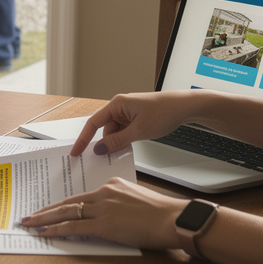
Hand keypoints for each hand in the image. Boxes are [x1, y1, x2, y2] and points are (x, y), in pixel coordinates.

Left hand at [19, 178, 187, 249]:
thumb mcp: (136, 201)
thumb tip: (108, 217)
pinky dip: (56, 230)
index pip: (80, 196)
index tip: (50, 208)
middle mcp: (104, 193)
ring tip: (29, 223)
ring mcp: (103, 208)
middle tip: (30, 215)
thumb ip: (119, 205)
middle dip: (46, 210)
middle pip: (68, 201)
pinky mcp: (104, 225)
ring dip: (44, 219)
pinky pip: (73, 227)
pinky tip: (44, 234)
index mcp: (112, 186)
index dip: (62, 204)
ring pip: (66, 212)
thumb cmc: (161, 214)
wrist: (172, 219)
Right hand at [69, 90, 210, 156]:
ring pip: (116, 132)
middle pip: (105, 130)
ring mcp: (129, 113)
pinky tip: (130, 147)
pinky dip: (125, 140)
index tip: (76, 152)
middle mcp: (120, 107)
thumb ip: (117, 141)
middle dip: (106, 144)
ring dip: (118, 143)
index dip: (83, 139)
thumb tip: (100, 149)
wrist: (185, 107)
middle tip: (106, 159)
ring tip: (126, 151)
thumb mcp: (139, 131)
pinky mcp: (136, 118)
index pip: (93, 123)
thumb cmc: (164, 112)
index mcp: (117, 104)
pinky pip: (125, 131)